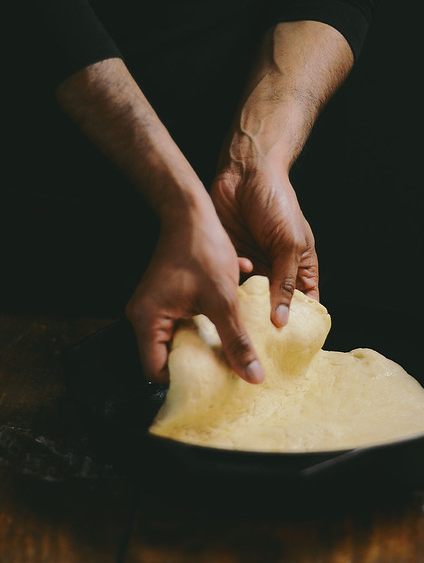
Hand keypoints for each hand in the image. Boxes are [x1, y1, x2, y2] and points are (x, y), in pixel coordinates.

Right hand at [125, 204, 263, 383]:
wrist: (191, 211)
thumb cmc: (201, 250)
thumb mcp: (223, 299)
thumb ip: (236, 340)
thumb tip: (253, 376)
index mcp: (147, 319)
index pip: (156, 370)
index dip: (183, 381)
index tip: (210, 386)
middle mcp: (143, 315)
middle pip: (167, 356)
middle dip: (197, 365)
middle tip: (224, 375)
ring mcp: (154, 305)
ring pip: (179, 339)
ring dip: (204, 344)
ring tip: (228, 354)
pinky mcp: (167, 297)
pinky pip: (183, 322)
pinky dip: (203, 326)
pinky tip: (225, 325)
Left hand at [210, 163, 318, 326]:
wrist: (244, 172)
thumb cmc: (276, 202)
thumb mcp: (289, 243)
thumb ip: (285, 282)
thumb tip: (282, 320)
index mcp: (298, 266)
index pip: (304, 303)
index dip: (299, 324)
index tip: (289, 346)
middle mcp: (275, 269)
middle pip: (273, 305)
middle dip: (266, 321)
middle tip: (258, 341)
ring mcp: (251, 264)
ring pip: (248, 297)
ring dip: (244, 306)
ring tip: (240, 320)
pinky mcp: (228, 258)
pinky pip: (228, 281)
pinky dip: (229, 283)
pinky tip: (230, 280)